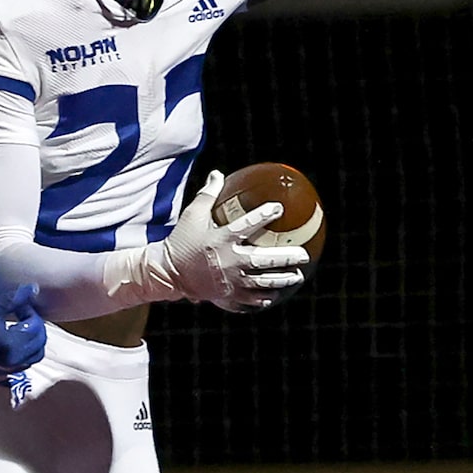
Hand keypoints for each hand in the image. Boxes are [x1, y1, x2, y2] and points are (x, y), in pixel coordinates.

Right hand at [0, 281, 47, 376]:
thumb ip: (15, 299)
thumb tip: (34, 288)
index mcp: (10, 344)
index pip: (35, 328)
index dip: (32, 314)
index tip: (22, 306)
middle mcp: (11, 361)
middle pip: (39, 345)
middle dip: (36, 329)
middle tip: (26, 317)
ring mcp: (5, 369)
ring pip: (32, 357)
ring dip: (32, 342)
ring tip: (22, 328)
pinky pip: (21, 364)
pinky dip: (24, 352)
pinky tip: (14, 339)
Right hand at [150, 170, 306, 309]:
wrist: (168, 273)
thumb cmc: (181, 241)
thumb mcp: (191, 215)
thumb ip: (207, 194)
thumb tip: (218, 173)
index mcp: (221, 239)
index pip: (247, 225)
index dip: (264, 215)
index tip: (279, 208)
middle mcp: (229, 261)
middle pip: (264, 260)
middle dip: (287, 258)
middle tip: (304, 255)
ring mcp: (230, 280)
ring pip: (263, 282)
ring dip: (283, 279)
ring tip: (298, 276)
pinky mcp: (227, 295)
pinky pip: (250, 299)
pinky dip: (263, 298)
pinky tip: (273, 295)